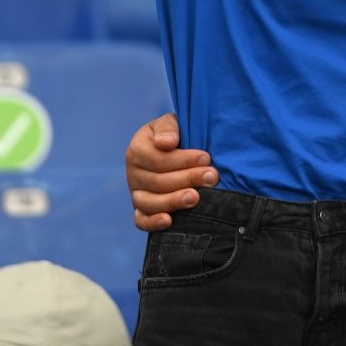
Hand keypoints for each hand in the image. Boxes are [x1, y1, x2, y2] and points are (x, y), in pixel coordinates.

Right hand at [125, 112, 217, 231]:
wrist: (178, 148)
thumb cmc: (176, 134)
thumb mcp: (171, 123)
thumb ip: (168, 128)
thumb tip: (166, 143)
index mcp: (137, 149)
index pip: (158, 159)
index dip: (183, 160)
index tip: (206, 158)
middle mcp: (133, 173)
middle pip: (158, 181)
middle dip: (188, 179)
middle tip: (212, 177)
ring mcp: (136, 193)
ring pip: (149, 203)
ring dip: (173, 201)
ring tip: (195, 198)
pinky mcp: (142, 211)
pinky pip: (141, 221)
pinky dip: (153, 222)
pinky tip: (169, 221)